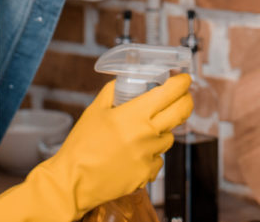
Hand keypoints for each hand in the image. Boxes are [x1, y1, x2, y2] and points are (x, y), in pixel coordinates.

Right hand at [0, 75, 191, 221]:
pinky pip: (158, 159)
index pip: (169, 93)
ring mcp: (149, 156)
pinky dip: (151, 154)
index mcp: (135, 115)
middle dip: (186, 101)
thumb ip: (113, 91)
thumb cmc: (82, 145)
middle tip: (182, 97)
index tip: (184, 79)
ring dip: (162, 131)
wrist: (73, 181)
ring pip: (168, 137)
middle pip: (181, 112)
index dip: (182, 83)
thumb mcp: (95, 110)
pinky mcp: (147, 174)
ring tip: (142, 132)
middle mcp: (147, 134)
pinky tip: (134, 154)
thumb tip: (125, 79)